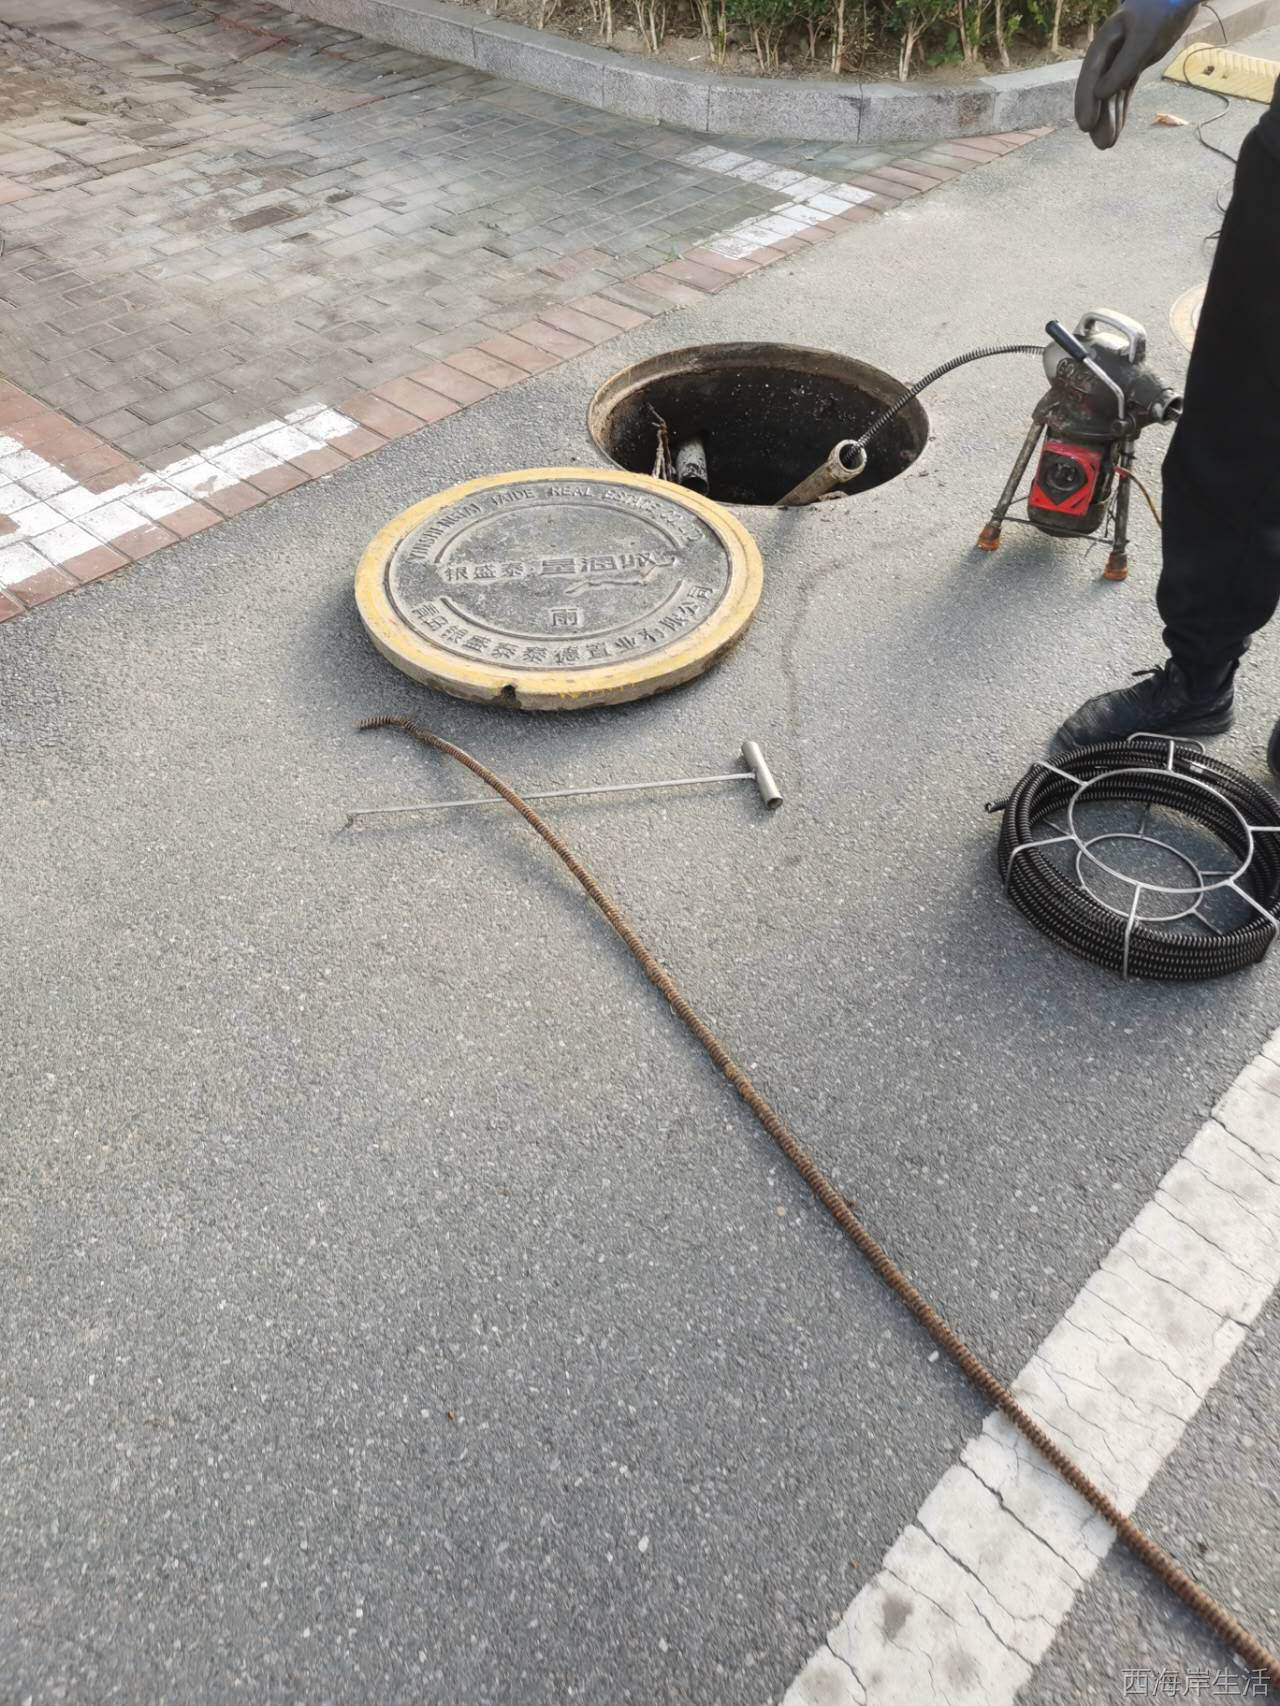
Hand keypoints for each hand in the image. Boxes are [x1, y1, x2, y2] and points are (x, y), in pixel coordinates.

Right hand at [1075, 0, 1199, 147]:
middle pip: (1098, 91)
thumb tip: (1101, 94)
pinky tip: (1117, 129)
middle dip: (1098, 118)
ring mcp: (1120, 61)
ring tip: (1107, 145)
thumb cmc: (1162, 10)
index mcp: (1105, 43)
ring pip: (1110, 95)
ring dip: (1109, 119)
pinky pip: (1123, 92)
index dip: (1086, 102)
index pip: (1091, 76)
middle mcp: (1108, 54)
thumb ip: (1124, 66)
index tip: (1085, 127)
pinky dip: (1120, 110)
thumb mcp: (1145, 38)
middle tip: (1101, 145)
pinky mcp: (1132, 65)